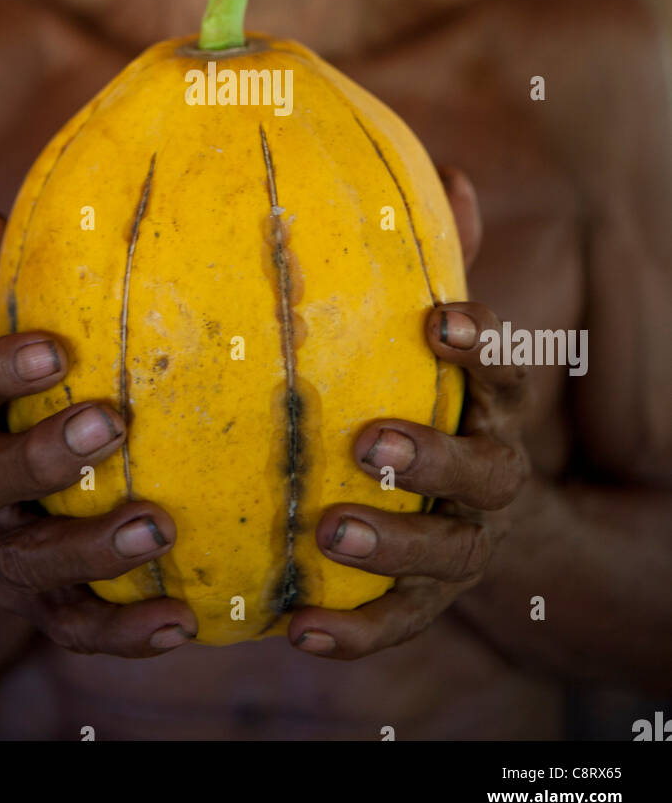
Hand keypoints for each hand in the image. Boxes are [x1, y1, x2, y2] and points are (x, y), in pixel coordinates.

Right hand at [0, 213, 197, 656]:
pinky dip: (126, 631)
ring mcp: (2, 555)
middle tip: (111, 423)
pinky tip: (181, 619)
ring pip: (32, 561)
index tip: (56, 349)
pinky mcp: (40, 611)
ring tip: (157, 528)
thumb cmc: (10, 413)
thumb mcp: (0, 356)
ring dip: (92, 548)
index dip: (0, 368)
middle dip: (45, 454)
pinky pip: (77, 629)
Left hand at [288, 167, 530, 658]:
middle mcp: (491, 478)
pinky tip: (299, 632)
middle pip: (482, 472)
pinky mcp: (430, 604)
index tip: (444, 322)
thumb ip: (445, 264)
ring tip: (327, 533)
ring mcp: (465, 547)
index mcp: (491, 408)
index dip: (483, 347)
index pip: (502, 373)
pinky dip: (355, 634)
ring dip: (391, 547)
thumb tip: (450, 168)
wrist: (483, 517)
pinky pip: (398, 626)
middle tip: (368, 444)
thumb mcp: (445, 344)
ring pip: (444, 556)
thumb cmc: (442, 403)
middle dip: (430, 459)